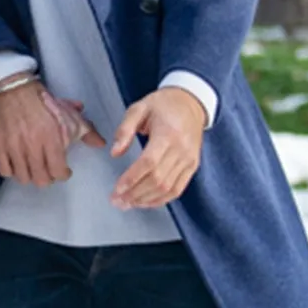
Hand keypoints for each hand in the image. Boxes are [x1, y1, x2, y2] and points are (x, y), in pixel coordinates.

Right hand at [0, 80, 104, 186]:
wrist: (9, 84)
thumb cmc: (39, 98)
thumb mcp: (67, 112)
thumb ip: (86, 130)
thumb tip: (100, 143)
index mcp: (51, 136)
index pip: (58, 171)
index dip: (62, 174)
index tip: (63, 171)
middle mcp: (31, 144)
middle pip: (40, 179)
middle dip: (47, 177)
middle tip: (47, 171)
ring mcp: (12, 146)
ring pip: (23, 177)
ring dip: (30, 175)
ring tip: (32, 168)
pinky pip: (5, 170)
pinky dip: (11, 170)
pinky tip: (16, 163)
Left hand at [109, 87, 205, 209]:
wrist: (191, 103)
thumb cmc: (163, 105)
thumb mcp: (139, 108)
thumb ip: (124, 129)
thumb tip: (115, 153)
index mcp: (168, 134)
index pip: (149, 163)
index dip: (132, 178)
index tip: (117, 189)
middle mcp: (181, 150)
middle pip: (157, 179)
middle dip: (135, 194)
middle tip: (116, 201)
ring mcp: (189, 160)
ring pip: (167, 188)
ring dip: (145, 200)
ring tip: (126, 204)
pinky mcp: (192, 166)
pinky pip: (178, 189)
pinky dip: (160, 200)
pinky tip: (145, 202)